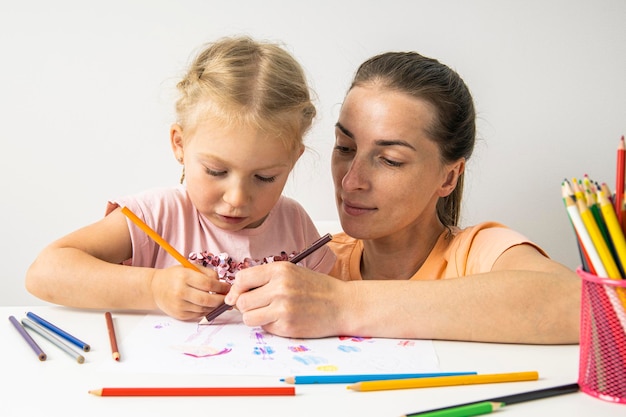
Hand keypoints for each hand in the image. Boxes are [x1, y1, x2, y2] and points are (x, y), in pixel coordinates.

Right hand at [150, 265, 231, 320]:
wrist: (155, 288)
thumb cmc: (175, 276)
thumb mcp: (189, 268)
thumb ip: (207, 273)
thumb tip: (222, 283)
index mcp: (184, 277)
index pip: (208, 283)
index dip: (221, 287)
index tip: (228, 287)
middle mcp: (180, 291)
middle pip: (207, 299)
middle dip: (221, 299)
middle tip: (227, 297)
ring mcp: (179, 305)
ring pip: (204, 309)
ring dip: (215, 306)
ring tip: (220, 301)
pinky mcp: (179, 315)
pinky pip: (198, 314)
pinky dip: (207, 311)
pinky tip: (209, 305)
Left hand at [225, 262, 343, 336]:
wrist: (342, 305)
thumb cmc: (317, 288)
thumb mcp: (292, 272)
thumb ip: (266, 279)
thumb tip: (236, 294)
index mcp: (279, 270)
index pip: (242, 278)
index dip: (237, 289)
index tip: (238, 295)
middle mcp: (279, 287)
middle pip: (242, 301)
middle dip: (245, 305)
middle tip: (258, 305)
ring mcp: (283, 308)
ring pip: (248, 317)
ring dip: (255, 317)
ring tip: (269, 313)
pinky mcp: (287, 326)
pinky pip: (264, 328)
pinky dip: (269, 325)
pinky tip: (284, 319)